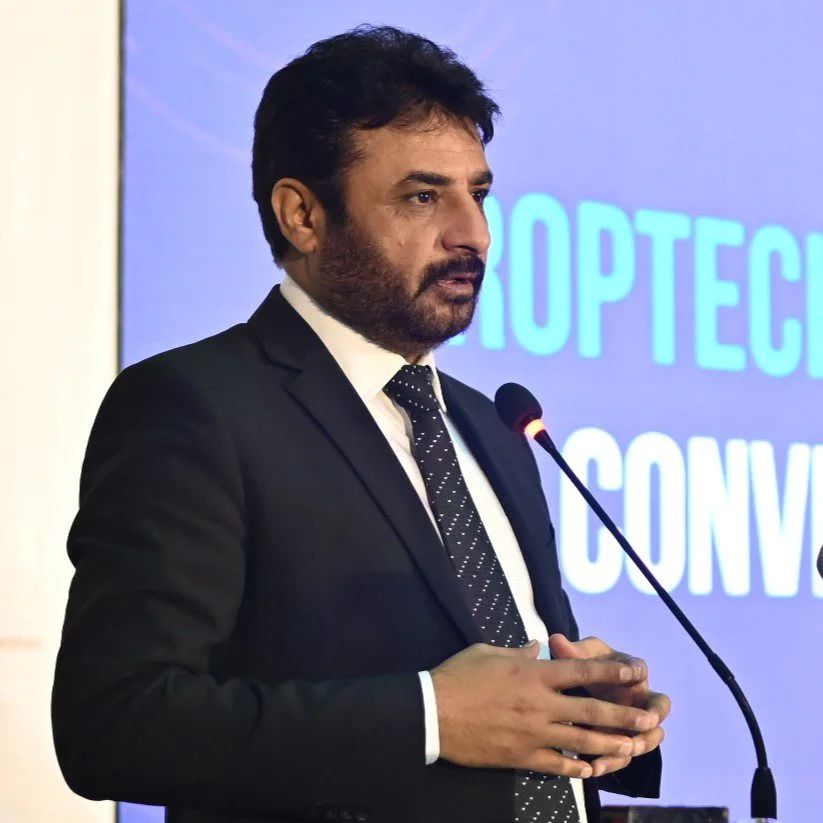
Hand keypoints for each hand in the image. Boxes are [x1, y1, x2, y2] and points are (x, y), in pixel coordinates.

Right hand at [430, 641, 660, 778]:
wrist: (433, 713)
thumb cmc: (459, 676)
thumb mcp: (487, 652)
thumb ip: (518, 652)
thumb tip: (537, 648)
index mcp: (532, 674)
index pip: (580, 672)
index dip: (610, 672)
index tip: (635, 672)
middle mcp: (539, 704)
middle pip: (590, 711)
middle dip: (623, 715)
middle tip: (649, 718)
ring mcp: (532, 734)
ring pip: (580, 741)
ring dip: (610, 744)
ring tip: (632, 748)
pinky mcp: (521, 757)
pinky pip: (555, 764)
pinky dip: (576, 768)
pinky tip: (591, 770)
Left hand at [548, 634, 670, 776]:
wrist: (580, 684)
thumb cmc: (586, 664)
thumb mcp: (579, 655)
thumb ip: (571, 651)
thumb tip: (556, 640)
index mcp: (628, 671)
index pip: (640, 668)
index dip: (638, 671)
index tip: (635, 673)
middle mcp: (637, 697)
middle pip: (657, 708)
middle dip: (651, 717)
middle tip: (645, 723)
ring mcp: (633, 722)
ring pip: (645, 737)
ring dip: (637, 745)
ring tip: (624, 751)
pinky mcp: (621, 741)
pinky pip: (623, 755)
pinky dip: (612, 762)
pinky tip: (595, 768)